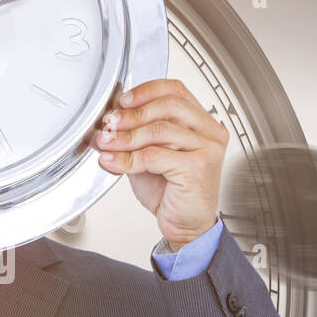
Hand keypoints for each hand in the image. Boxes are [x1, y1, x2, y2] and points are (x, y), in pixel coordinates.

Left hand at [92, 78, 228, 249]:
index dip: (146, 91)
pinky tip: (114, 163)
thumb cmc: (172, 192)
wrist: (187, 226)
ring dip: (125, 137)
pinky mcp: (197, 167)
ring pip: (159, 130)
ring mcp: (207, 149)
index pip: (175, 90)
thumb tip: (107, 125)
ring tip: (107, 144)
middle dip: (132, 115)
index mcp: (202, 122)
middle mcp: (209, 132)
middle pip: (167, 107)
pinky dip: (128, 159)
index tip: (122, 101)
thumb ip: (134, 138)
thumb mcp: (148, 156)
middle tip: (109, 125)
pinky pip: (154, 155)